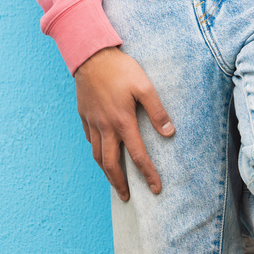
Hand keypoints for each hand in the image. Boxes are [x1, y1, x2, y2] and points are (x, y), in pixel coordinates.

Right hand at [75, 47, 174, 200]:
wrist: (91, 56)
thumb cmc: (121, 69)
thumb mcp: (144, 86)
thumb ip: (157, 110)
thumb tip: (169, 133)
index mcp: (122, 121)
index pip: (137, 155)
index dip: (148, 174)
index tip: (155, 188)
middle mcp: (105, 127)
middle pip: (111, 164)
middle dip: (120, 183)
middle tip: (127, 197)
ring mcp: (92, 122)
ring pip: (97, 155)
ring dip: (106, 172)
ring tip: (114, 181)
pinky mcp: (84, 115)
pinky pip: (89, 140)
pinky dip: (96, 151)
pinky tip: (101, 153)